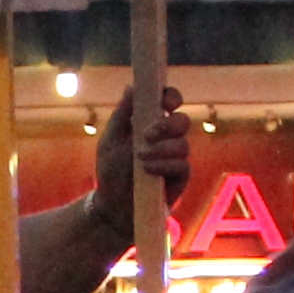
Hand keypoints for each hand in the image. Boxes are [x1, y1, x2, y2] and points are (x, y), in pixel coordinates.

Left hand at [95, 83, 189, 198]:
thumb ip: (122, 114)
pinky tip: (148, 171)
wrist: (113, 207)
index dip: (171, 96)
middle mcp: (167, 138)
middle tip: (148, 134)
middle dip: (168, 125)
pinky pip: (182, 165)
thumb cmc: (111, 170)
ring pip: (183, 144)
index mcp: (151, 123)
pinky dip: (164, 165)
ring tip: (140, 158)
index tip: (166, 102)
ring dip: (161, 149)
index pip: (169, 102)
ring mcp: (175, 157)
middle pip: (183, 120)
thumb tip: (131, 86)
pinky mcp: (180, 178)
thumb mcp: (110, 140)